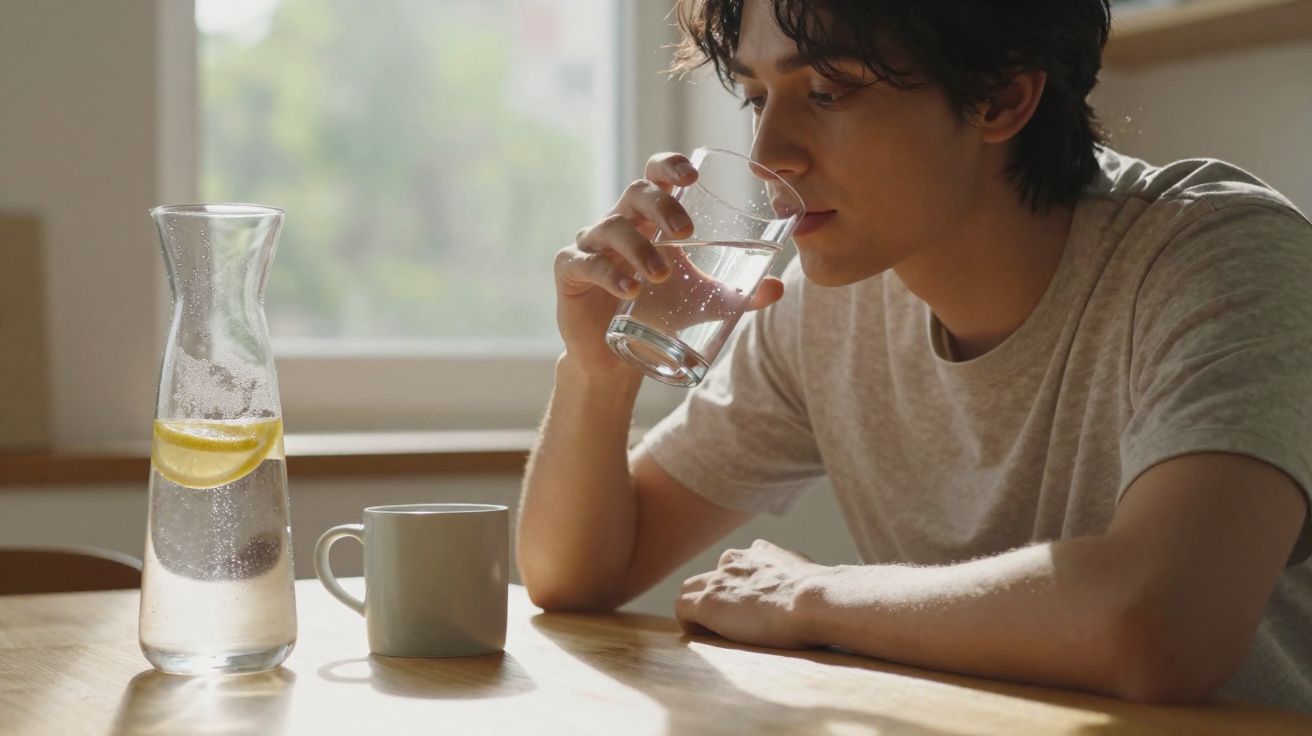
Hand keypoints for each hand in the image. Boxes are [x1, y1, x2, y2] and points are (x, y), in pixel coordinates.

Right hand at [553, 153, 784, 377]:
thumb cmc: (658, 313)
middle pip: (635, 193)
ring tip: (661, 274)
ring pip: (611, 227)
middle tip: (684, 231)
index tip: (692, 176)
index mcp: (649, 218)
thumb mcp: (702, 300)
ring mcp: (592, 245)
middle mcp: (619, 222)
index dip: (670, 166)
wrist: (617, 356)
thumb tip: (777, 288)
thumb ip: (738, 294)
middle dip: (661, 204)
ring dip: (639, 247)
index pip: (656, 176)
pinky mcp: (571, 272)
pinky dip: (609, 274)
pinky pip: (585, 263)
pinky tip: (630, 290)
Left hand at [675, 539, 830, 649]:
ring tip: (715, 633)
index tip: (747, 607)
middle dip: (712, 597)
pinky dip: (690, 625)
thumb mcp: (807, 573)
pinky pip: (683, 610)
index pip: (733, 566)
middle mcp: (733, 560)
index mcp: (757, 552)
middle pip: (708, 577)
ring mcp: (718, 581)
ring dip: (698, 609)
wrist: (815, 599)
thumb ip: (793, 571)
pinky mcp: (708, 603)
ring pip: (689, 591)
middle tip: (729, 623)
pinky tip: (706, 639)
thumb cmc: (821, 594)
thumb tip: (806, 581)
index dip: (735, 588)